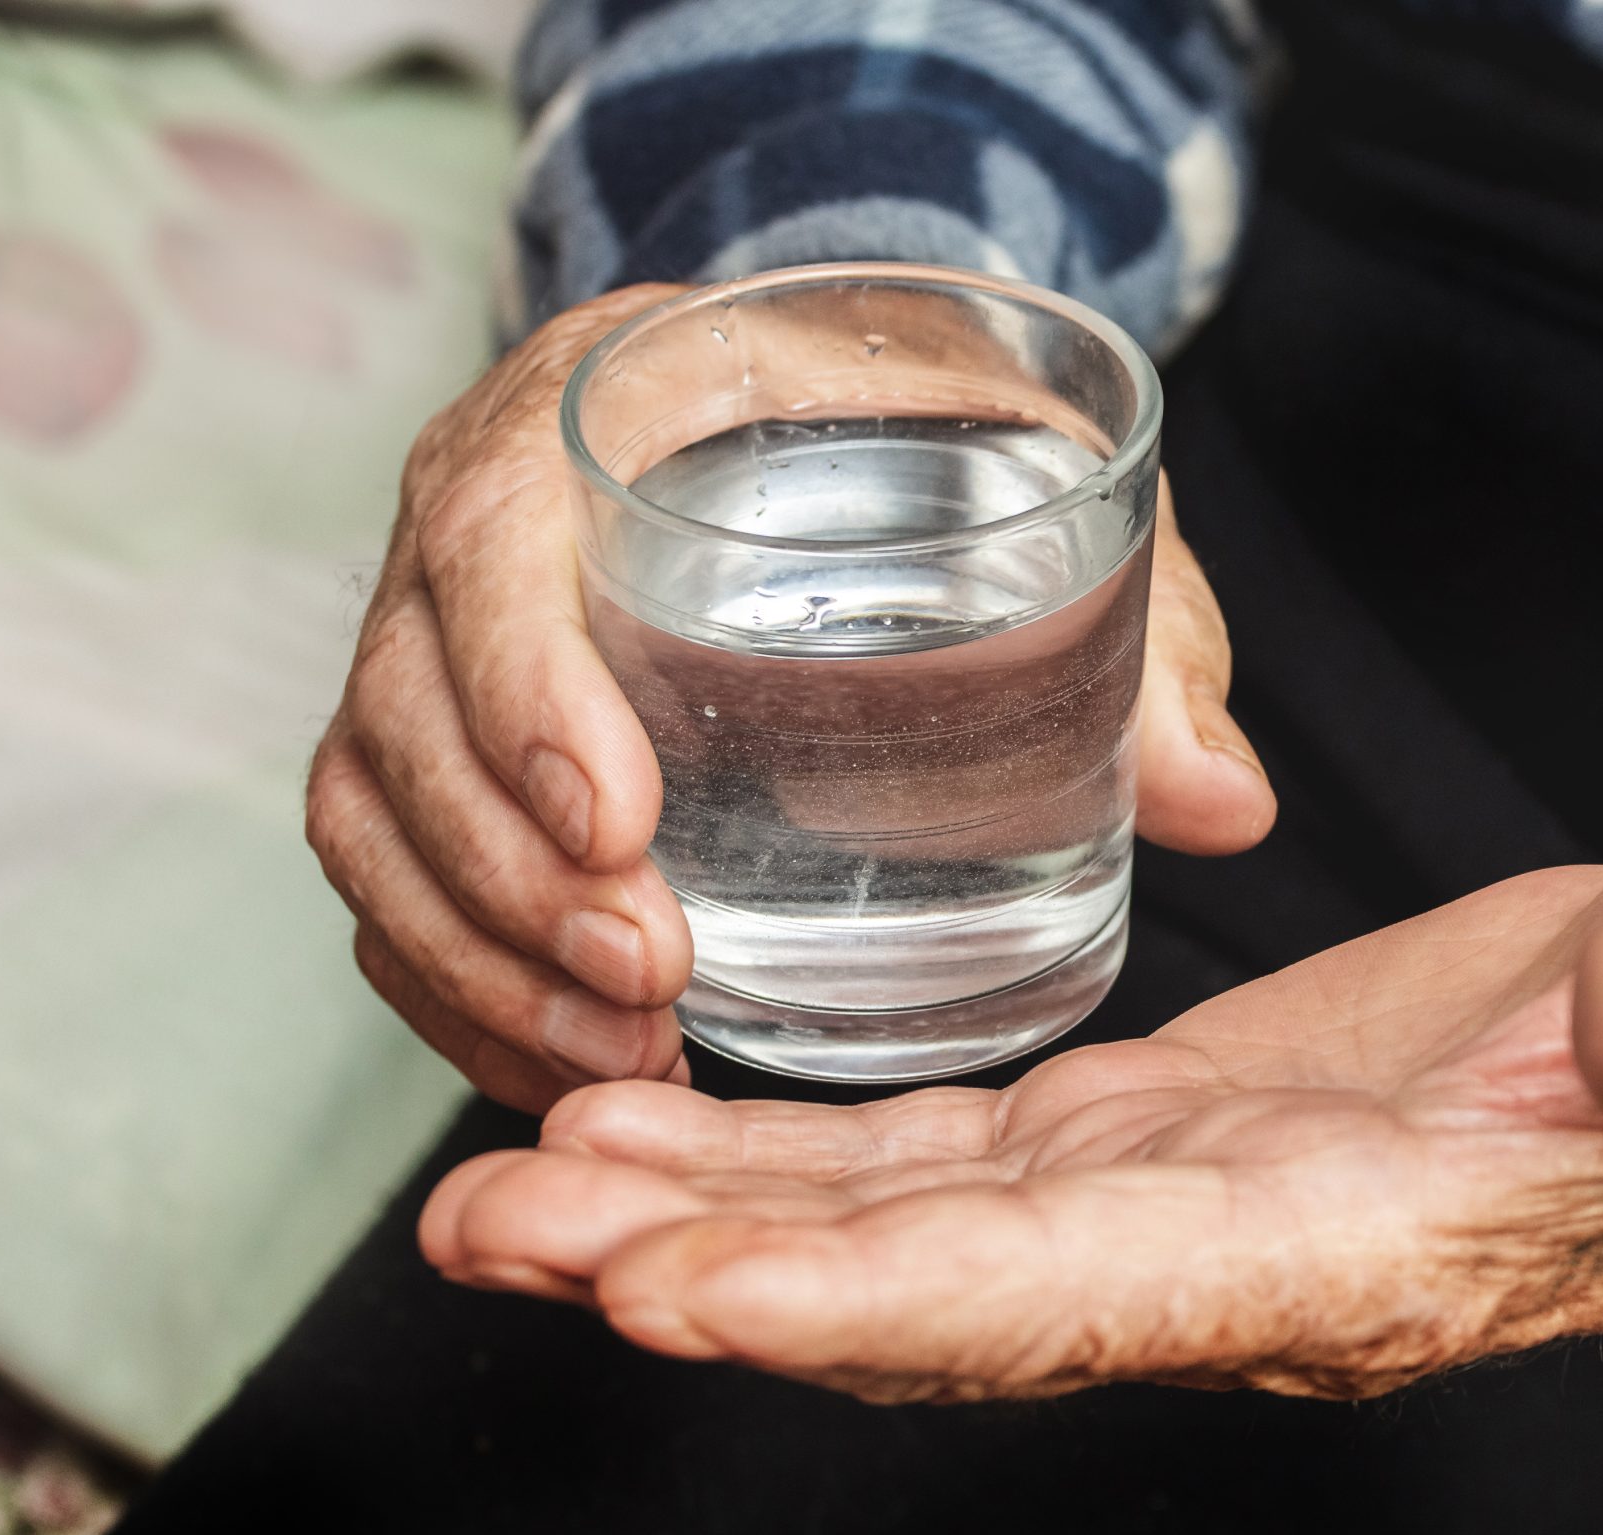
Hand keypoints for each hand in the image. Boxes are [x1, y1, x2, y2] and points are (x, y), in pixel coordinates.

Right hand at [306, 287, 1275, 1112]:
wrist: (802, 396)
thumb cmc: (914, 424)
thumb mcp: (1030, 473)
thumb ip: (1132, 622)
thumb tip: (1230, 807)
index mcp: (592, 402)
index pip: (494, 536)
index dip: (525, 688)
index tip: (617, 823)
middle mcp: (476, 514)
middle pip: (405, 705)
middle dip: (508, 873)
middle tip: (650, 986)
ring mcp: (433, 633)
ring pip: (371, 810)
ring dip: (474, 955)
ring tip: (620, 1062)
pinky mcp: (436, 739)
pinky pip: (388, 874)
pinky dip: (454, 986)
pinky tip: (569, 1070)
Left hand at [421, 833, 1602, 1401]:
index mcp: (1359, 1249)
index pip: (1083, 1301)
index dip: (875, 1310)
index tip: (676, 1299)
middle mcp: (1234, 1262)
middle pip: (933, 1297)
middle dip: (712, 1275)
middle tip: (492, 1229)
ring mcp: (1184, 1201)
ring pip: (906, 1233)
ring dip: (705, 1216)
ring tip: (510, 1182)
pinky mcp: (1166, 1128)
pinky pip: (950, 1156)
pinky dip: (802, 1156)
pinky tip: (664, 1129)